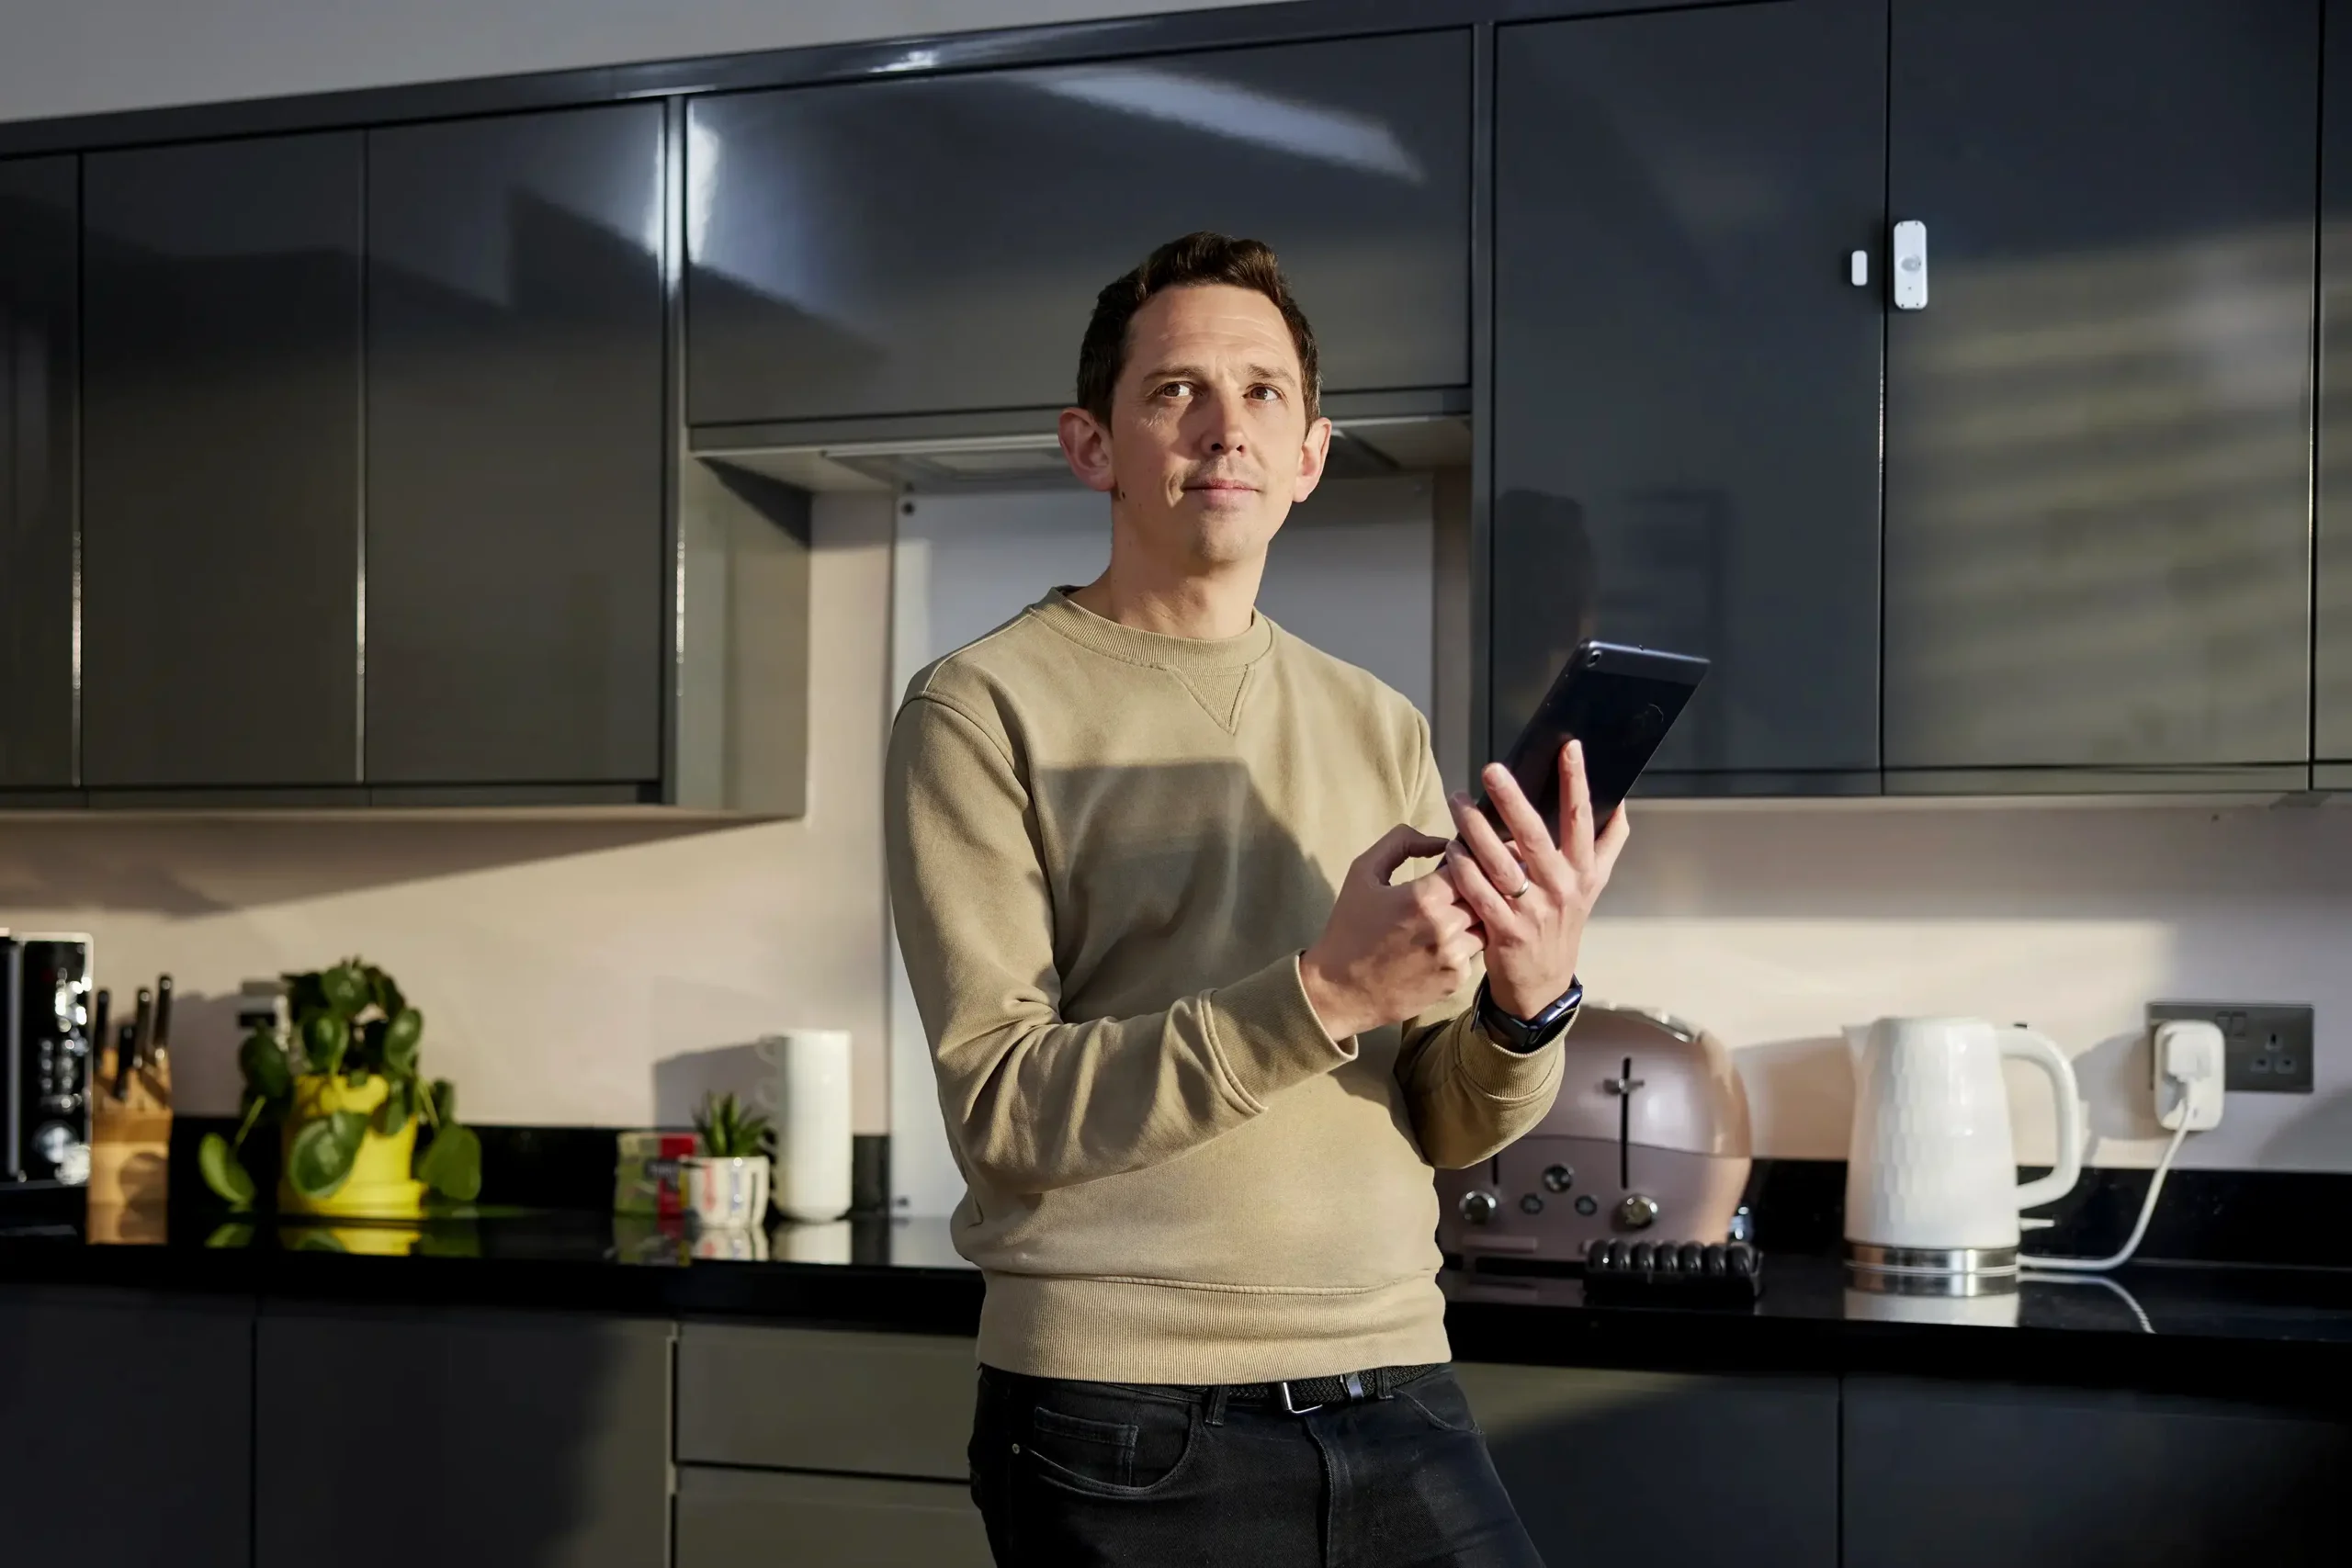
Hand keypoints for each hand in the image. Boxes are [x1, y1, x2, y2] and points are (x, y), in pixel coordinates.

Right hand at [1300, 824, 1485, 1040]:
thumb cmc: (1348, 928)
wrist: (1340, 991)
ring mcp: (1454, 957)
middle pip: (1482, 894)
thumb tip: (1440, 840)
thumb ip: (1401, 843)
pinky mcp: (1456, 980)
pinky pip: (1475, 951)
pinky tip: (1440, 943)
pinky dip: (1465, 943)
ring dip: (1473, 915)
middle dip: (1471, 887)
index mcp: (1422, 897)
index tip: (1453, 863)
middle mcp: (1445, 927)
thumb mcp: (1363, 873)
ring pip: (1485, 923)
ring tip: (1449, 914)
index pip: (1468, 866)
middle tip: (1453, 887)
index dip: (1463, 861)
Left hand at [1443, 740, 1628, 1018]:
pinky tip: (1449, 849)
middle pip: (1536, 836)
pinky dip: (1463, 870)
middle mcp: (1562, 888)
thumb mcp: (1592, 885)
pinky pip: (1479, 893)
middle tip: (1491, 769)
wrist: (1543, 983)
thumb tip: (1622, 801)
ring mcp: (1534, 911)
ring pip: (1501, 862)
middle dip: (1512, 799)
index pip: (1582, 818)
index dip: (1577, 782)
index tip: (1569, 747)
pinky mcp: (1506, 931)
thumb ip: (1608, 843)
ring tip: (1457, 802)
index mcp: (1584, 871)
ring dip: (1476, 830)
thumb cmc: (1564, 922)